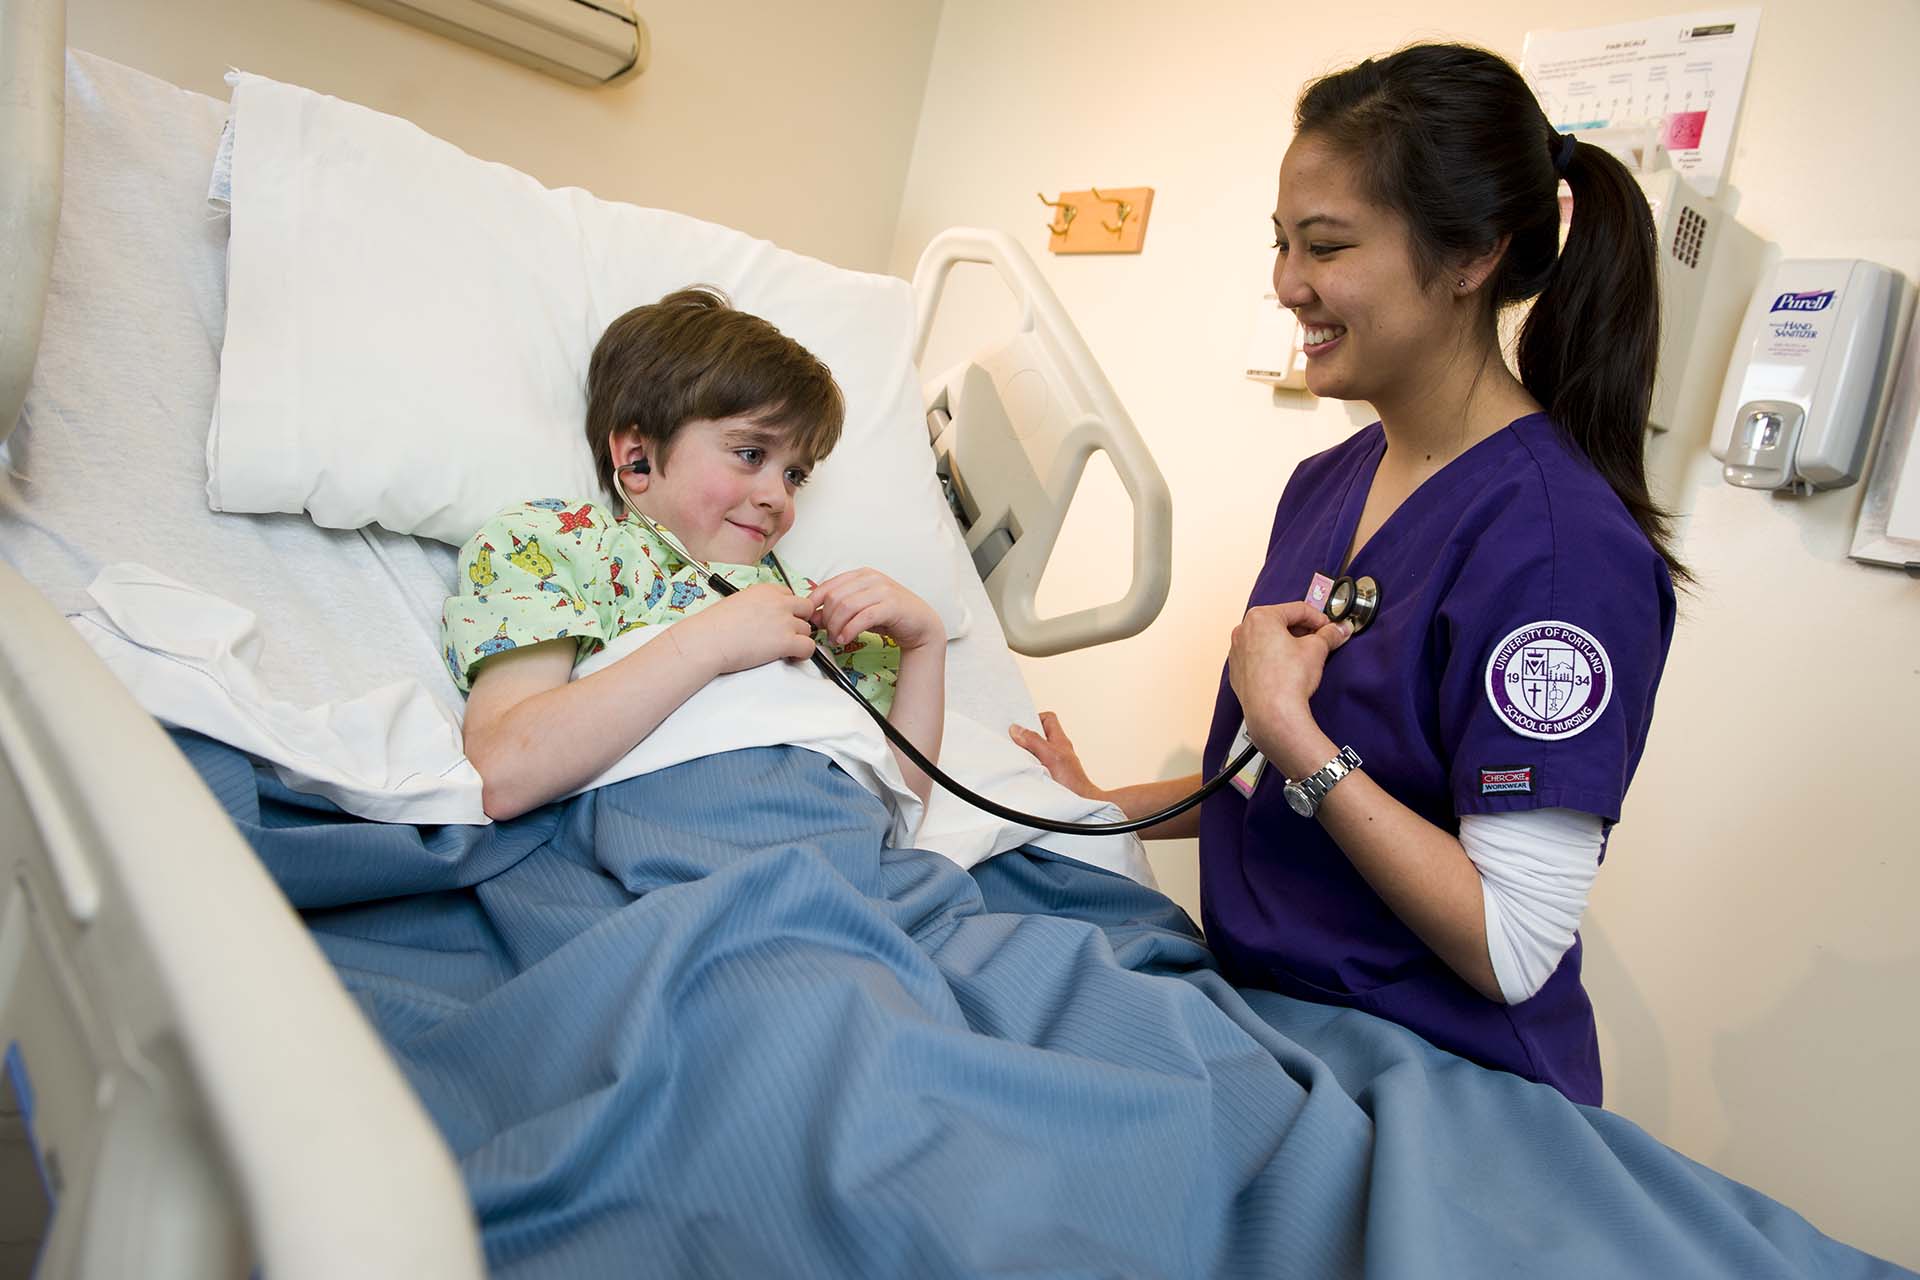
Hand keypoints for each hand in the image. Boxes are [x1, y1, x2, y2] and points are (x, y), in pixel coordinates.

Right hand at [679, 582, 816, 674]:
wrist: (708, 640)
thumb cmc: (714, 626)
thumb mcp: (737, 602)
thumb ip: (757, 604)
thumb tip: (764, 615)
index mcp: (765, 590)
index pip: (790, 595)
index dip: (788, 609)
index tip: (780, 620)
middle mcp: (778, 602)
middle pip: (805, 609)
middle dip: (799, 621)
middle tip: (788, 633)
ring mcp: (784, 621)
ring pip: (807, 629)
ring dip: (799, 639)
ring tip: (785, 649)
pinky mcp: (786, 641)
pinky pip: (809, 647)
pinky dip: (803, 654)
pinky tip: (790, 657)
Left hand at [806, 568, 943, 651]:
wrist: (921, 624)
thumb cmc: (890, 616)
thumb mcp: (860, 610)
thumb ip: (839, 609)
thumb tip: (814, 616)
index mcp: (861, 575)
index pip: (828, 585)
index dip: (814, 603)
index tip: (810, 619)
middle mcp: (871, 578)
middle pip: (835, 597)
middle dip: (826, 619)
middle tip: (827, 634)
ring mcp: (883, 590)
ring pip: (847, 606)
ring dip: (836, 626)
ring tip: (836, 639)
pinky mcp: (892, 605)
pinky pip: (863, 617)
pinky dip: (850, 630)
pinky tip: (846, 639)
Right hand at [1008, 712, 1107, 801]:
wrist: (1081, 802)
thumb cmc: (1073, 782)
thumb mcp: (1051, 756)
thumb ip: (1034, 741)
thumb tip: (1018, 729)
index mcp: (1060, 740)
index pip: (1048, 719)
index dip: (1034, 718)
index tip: (1020, 725)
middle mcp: (1058, 750)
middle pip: (1039, 735)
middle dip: (1026, 737)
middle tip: (1015, 742)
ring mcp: (1054, 763)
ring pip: (1036, 751)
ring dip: (1026, 753)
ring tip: (1018, 757)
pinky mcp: (1050, 776)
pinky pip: (1036, 765)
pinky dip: (1028, 766)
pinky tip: (1023, 771)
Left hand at [1228, 601, 1350, 768]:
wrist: (1272, 714)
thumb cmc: (1287, 680)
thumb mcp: (1316, 650)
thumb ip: (1329, 635)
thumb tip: (1338, 630)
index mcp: (1260, 617)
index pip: (1297, 609)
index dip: (1319, 618)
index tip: (1329, 627)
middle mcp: (1243, 631)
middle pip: (1280, 623)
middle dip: (1303, 631)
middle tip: (1321, 640)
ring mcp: (1237, 652)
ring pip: (1268, 640)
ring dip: (1288, 644)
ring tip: (1306, 656)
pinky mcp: (1238, 671)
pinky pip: (1259, 657)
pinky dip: (1275, 658)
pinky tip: (1289, 670)